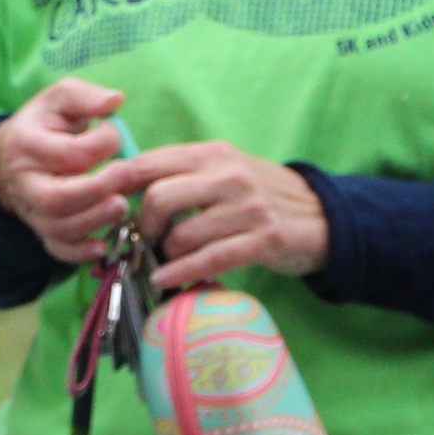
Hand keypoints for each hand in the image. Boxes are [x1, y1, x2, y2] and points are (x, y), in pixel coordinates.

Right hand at [0, 78, 131, 261]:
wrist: (12, 155)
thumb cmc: (45, 124)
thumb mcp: (59, 99)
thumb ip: (85, 96)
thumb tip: (115, 101)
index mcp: (25, 143)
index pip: (67, 152)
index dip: (100, 144)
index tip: (114, 132)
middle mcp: (24, 181)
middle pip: (55, 198)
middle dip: (96, 191)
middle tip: (128, 175)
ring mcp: (30, 209)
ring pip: (58, 227)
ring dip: (95, 221)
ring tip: (122, 206)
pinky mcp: (40, 228)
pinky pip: (56, 249)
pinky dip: (80, 253)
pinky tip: (103, 245)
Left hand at [108, 141, 328, 291]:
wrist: (324, 217)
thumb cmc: (261, 195)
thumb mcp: (224, 170)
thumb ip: (183, 173)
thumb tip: (125, 186)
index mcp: (212, 154)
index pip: (149, 163)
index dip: (120, 187)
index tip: (109, 207)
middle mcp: (228, 176)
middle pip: (158, 197)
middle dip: (141, 225)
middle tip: (141, 240)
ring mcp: (247, 208)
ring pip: (182, 234)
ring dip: (163, 254)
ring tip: (160, 261)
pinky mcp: (263, 240)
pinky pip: (210, 259)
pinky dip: (182, 272)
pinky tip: (166, 279)